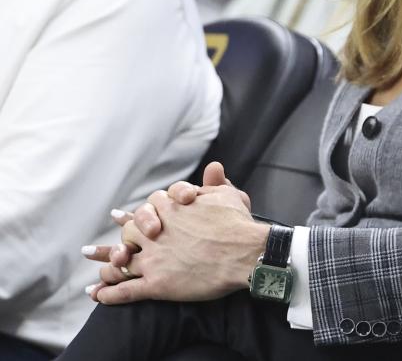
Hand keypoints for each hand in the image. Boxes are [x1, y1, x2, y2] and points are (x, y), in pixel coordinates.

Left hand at [93, 183, 267, 303]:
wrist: (246, 252)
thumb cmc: (238, 223)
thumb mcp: (228, 195)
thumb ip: (216, 183)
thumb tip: (214, 167)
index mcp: (170, 210)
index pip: (147, 208)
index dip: (135, 213)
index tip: (117, 215)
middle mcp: (156, 233)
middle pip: (129, 234)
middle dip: (121, 240)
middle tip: (101, 249)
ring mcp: (154, 259)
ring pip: (121, 263)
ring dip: (106, 267)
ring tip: (95, 275)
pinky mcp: (157, 285)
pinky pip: (126, 290)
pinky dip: (109, 294)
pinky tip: (98, 296)